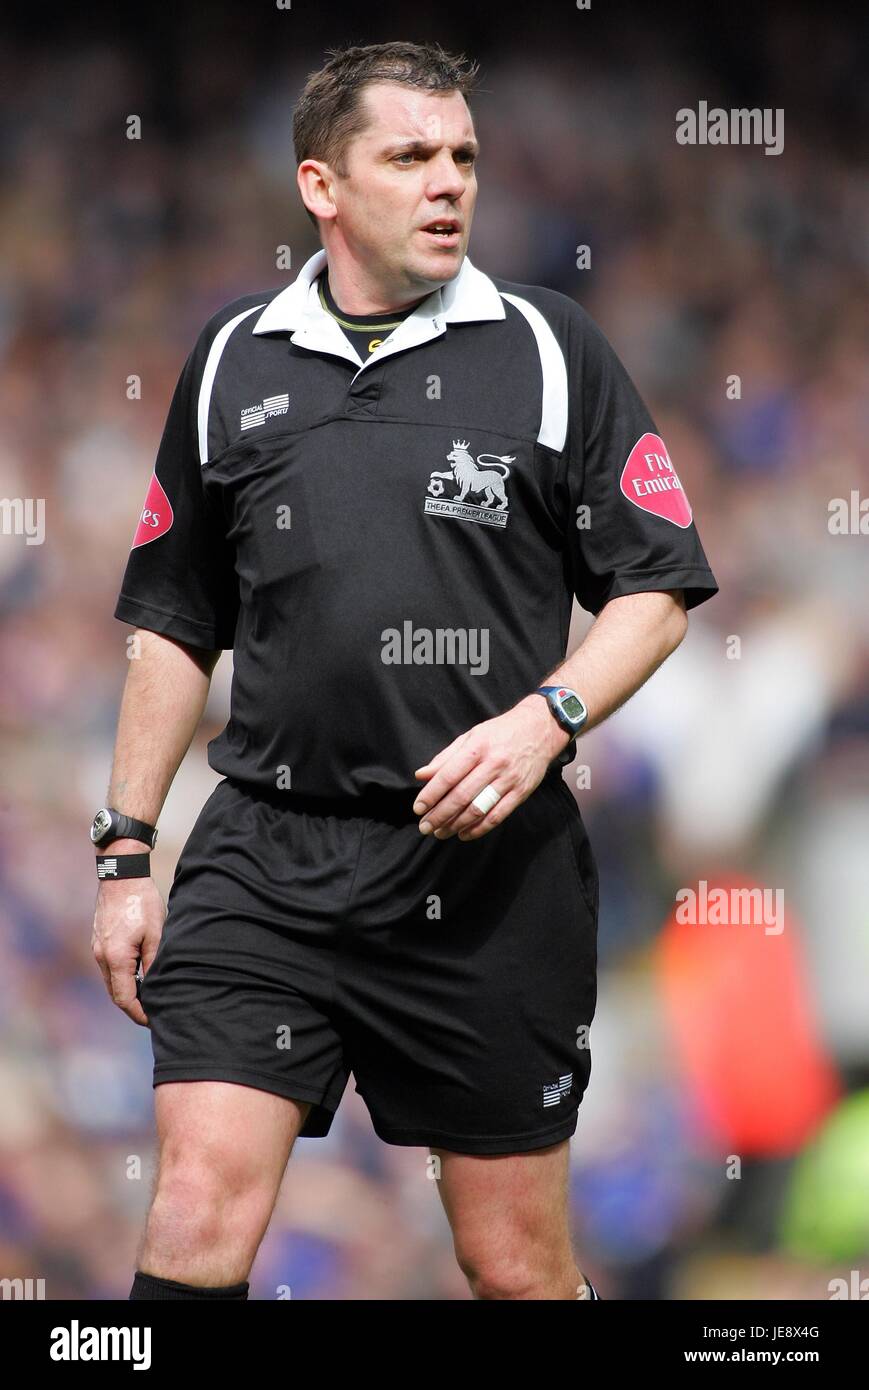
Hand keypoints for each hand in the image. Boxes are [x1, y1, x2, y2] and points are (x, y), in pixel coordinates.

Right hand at [91, 875, 165, 1025]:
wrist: (121, 876)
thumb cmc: (142, 902)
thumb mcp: (156, 934)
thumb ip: (154, 963)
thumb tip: (156, 988)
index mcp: (117, 958)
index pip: (125, 999)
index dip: (139, 1014)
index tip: (154, 1021)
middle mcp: (102, 957)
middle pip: (116, 994)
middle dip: (134, 1007)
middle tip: (154, 1014)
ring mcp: (97, 949)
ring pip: (112, 982)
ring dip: (128, 992)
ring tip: (150, 997)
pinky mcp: (98, 942)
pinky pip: (109, 969)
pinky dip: (122, 978)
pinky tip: (139, 976)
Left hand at [412, 695, 569, 840]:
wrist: (540, 728)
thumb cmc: (501, 732)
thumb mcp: (471, 736)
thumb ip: (446, 757)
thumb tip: (421, 775)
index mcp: (477, 747)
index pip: (449, 775)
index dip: (431, 794)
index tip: (418, 808)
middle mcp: (493, 764)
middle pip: (462, 795)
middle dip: (440, 815)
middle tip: (425, 826)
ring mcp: (509, 779)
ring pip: (479, 809)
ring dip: (456, 825)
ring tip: (441, 832)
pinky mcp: (521, 792)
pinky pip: (498, 816)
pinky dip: (479, 828)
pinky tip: (464, 833)